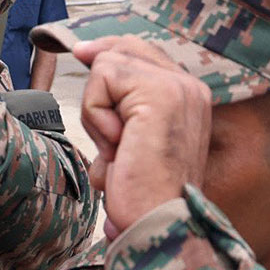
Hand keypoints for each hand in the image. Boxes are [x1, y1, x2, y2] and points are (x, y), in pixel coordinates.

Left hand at [74, 35, 210, 241]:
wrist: (155, 221)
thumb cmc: (139, 194)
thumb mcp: (126, 142)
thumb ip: (118, 104)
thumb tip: (88, 61)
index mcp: (188, 97)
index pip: (141, 51)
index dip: (106, 53)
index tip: (81, 53)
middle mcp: (189, 86)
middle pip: (123, 47)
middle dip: (99, 88)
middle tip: (107, 133)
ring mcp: (177, 86)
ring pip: (107, 64)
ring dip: (96, 112)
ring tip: (117, 148)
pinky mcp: (159, 92)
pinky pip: (103, 77)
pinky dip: (96, 114)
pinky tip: (117, 145)